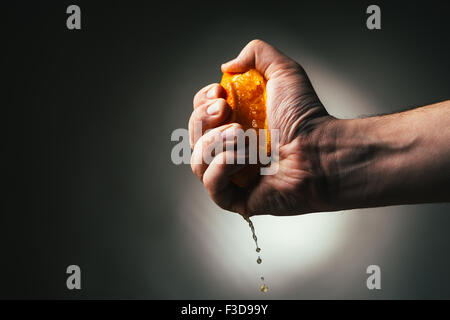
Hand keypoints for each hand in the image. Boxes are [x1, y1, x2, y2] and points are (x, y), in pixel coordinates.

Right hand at [189, 40, 333, 216]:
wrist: (321, 149)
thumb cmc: (306, 116)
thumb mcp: (283, 71)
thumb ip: (256, 53)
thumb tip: (227, 66)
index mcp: (234, 123)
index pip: (199, 115)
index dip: (201, 103)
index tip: (221, 94)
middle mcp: (230, 150)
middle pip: (193, 136)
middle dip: (204, 120)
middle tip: (228, 111)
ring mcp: (232, 176)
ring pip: (197, 161)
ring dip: (216, 142)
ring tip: (243, 135)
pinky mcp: (237, 199)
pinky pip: (211, 185)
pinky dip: (222, 167)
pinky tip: (245, 158)